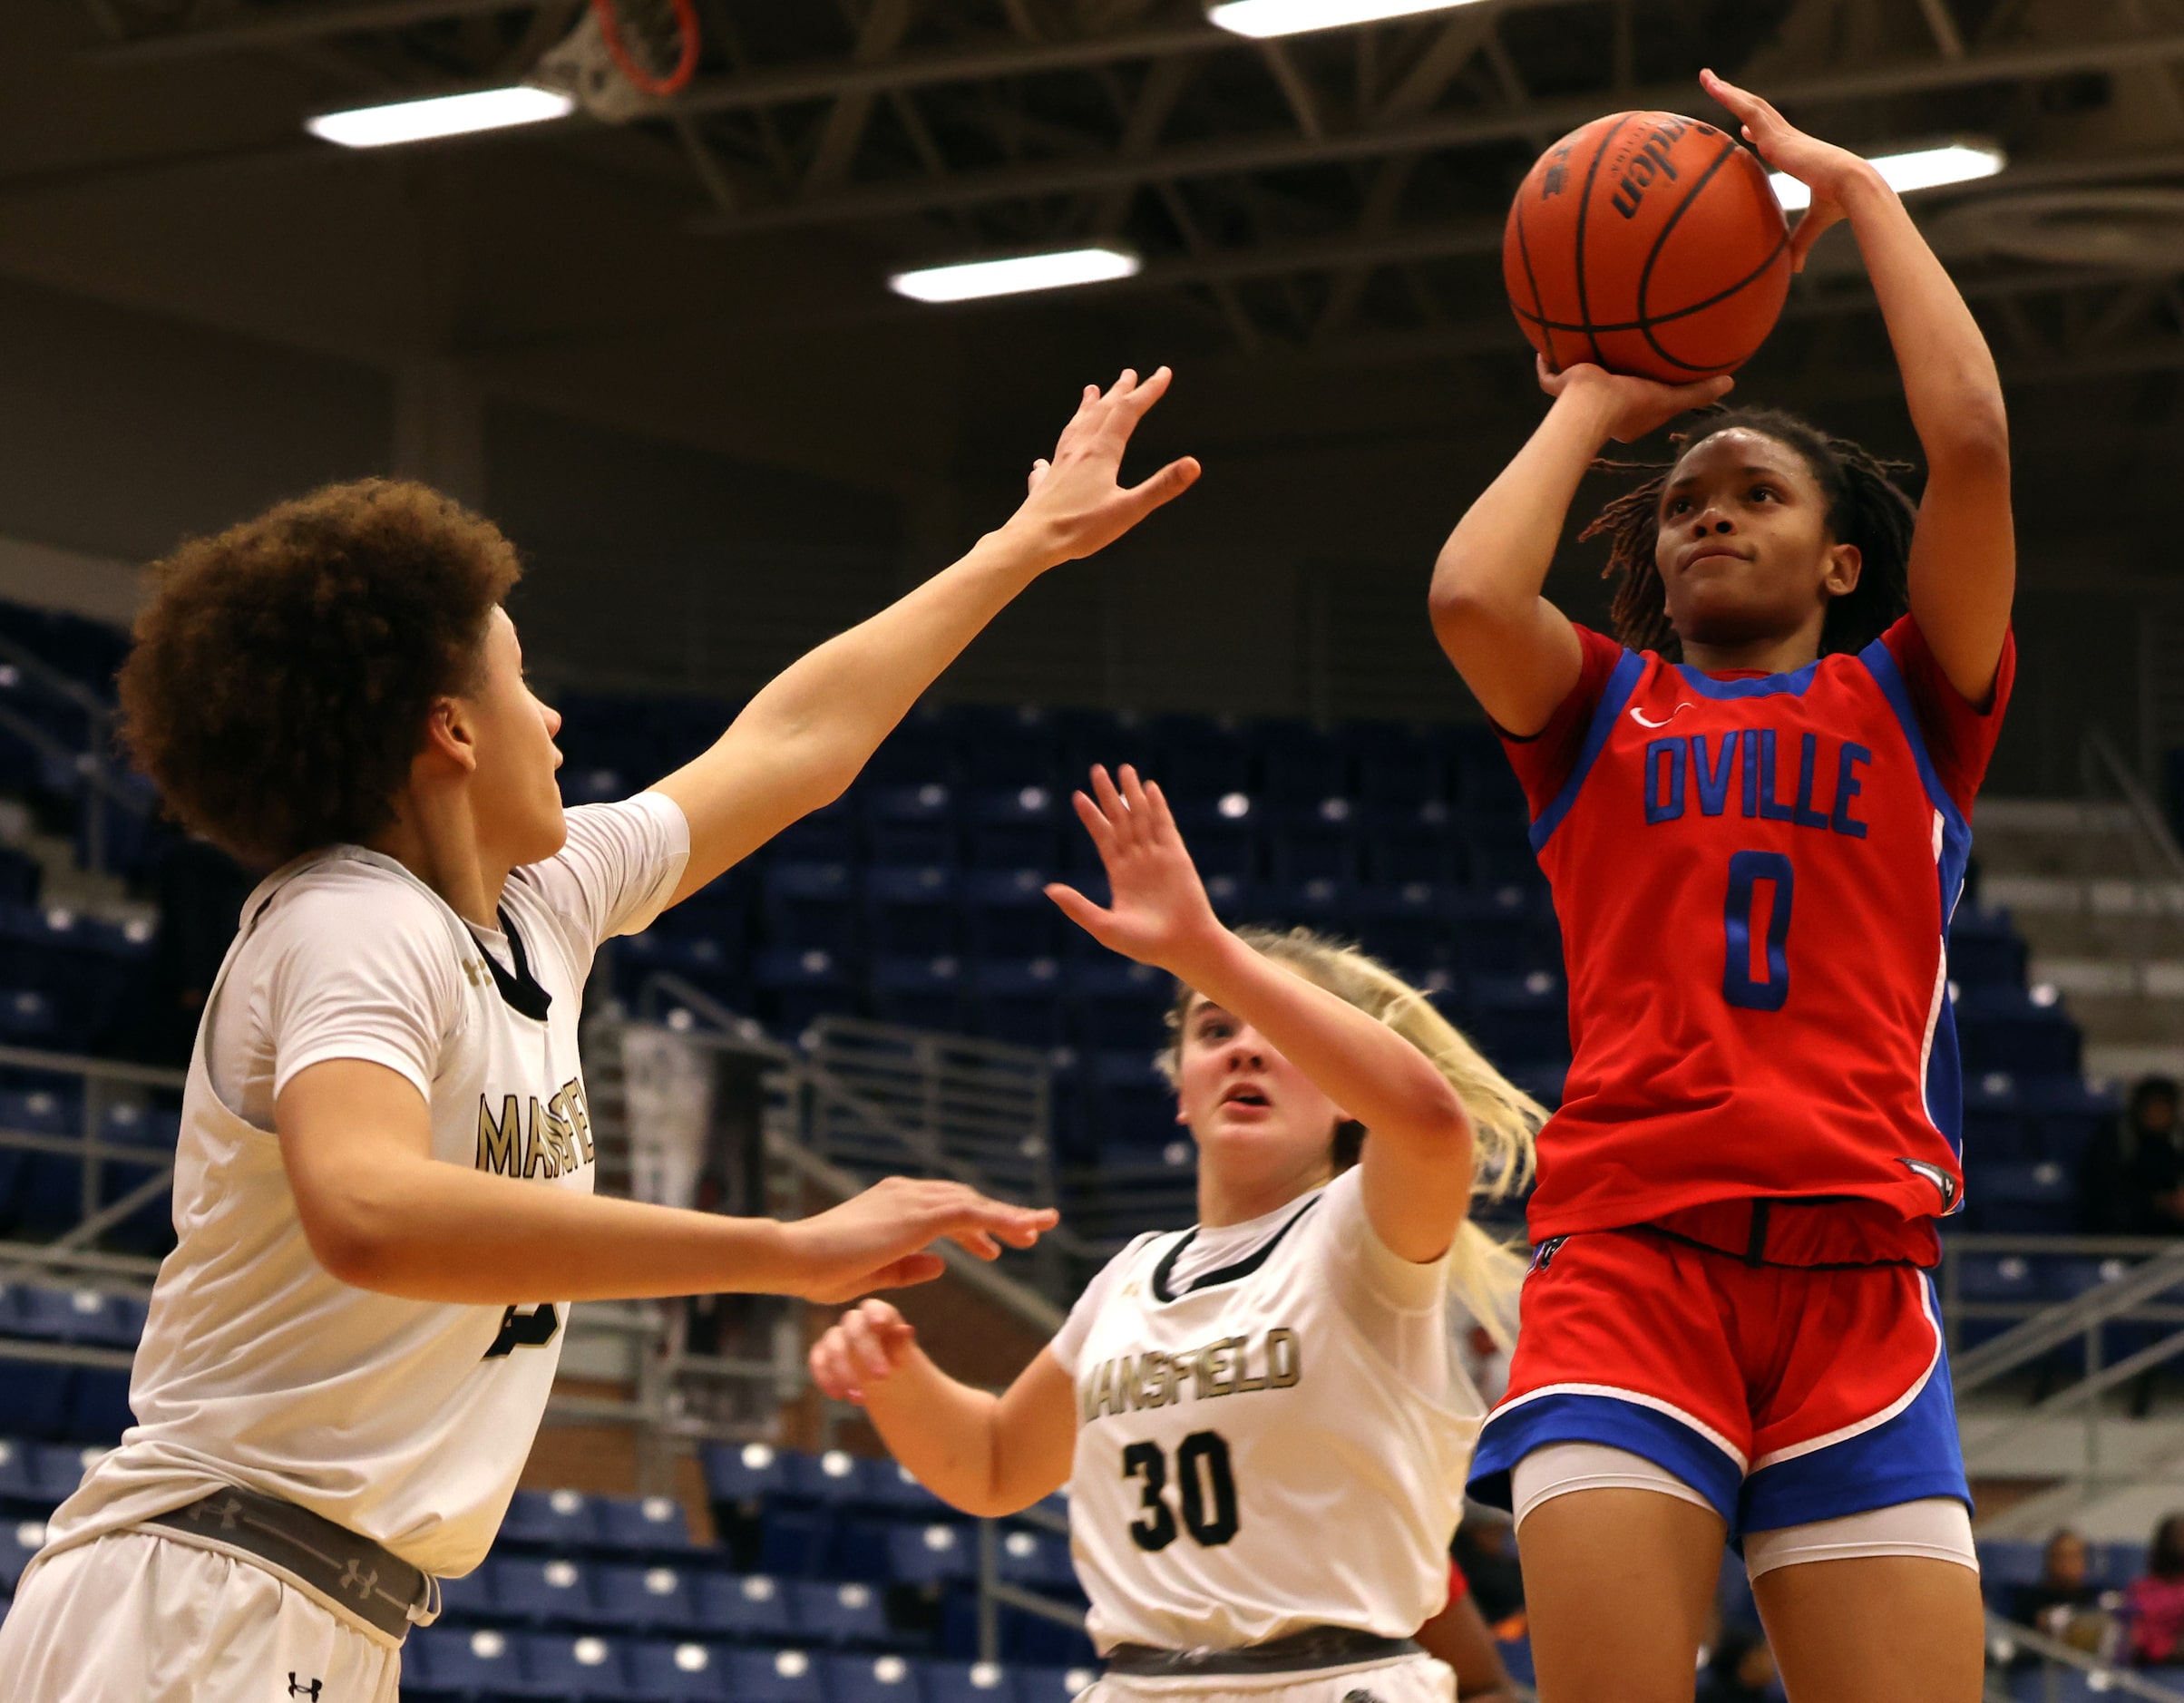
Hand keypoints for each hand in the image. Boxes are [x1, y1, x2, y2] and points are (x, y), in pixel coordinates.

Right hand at [779, 1176, 1057, 1304]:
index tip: (994, 1249)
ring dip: (1009, 1216)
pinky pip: (971, 1214)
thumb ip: (908, 1268)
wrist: (793, 1257)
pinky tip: (1024, 1232)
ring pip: (973, 1204)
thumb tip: (942, 1265)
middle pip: (965, 1200)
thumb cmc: (820, 1270)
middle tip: (1032, 1233)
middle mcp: (904, 1193)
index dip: (974, 1228)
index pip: (944, 1209)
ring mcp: (911, 1200)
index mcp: (891, 1203)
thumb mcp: (873, 1274)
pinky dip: (1002, 1220)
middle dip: (1000, 1217)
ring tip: (1039, 1230)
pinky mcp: (917, 1215)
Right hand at [808, 1297, 918, 1404]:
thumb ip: (902, 1343)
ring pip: (834, 1347)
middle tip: (883, 1377)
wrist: (884, 1377)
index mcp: (877, 1315)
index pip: (873, 1308)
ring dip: (845, 1373)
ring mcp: (836, 1337)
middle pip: (854, 1328)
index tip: (880, 1324)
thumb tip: (906, 1330)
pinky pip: (817, 1361)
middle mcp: (854, 1322)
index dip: (875, 1313)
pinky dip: (826, 1379)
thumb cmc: (896, 1360)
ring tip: (860, 1398)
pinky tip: (838, 1395)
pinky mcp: (822, 1354)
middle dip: (868, 1352)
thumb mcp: (904, 1353)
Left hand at [1005, 368, 1200, 569]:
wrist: (1032, 540)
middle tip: (1128, 374)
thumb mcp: (1129, 510)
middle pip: (1101, 412)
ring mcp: (1059, 465)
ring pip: (1075, 427)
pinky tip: (1045, 459)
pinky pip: (1051, 460)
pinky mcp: (1045, 483)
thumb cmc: (1081, 528)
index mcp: (1101, 452)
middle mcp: (1079, 450)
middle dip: (1118, 392)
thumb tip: (1194, 464)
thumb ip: (1161, 487)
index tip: (1163, 373)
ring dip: (1087, 407)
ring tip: (1090, 391)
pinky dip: (1056, 452)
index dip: (1148, 391)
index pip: (1128, 412)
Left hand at [1045, 764, 1224, 978]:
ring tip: (1124, 768)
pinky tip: (1150, 787)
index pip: (1103, 836)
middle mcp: (1138, 861)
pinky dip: (1157, 806)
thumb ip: (1077, 906)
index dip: (1091, 816)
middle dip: (1108, 795)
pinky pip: (1165, 825)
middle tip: (1097, 769)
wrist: (1184, 947)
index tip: (1079, 796)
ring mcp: (1158, 856)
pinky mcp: (1176, 856)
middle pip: (1120, 819)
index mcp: (1120, 875)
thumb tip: (1048, 889)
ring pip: (1141, 816)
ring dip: (1132, 793)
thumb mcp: (1104, 927)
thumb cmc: (1146, 944)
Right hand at [1539, 355, 1731, 443]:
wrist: (1593, 403)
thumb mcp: (1671, 399)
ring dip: (1581, 368)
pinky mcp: (1560, 386)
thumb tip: (1731, 382)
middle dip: (1611, 378)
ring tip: (1586, 345)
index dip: (1644, 391)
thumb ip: (1698, 393)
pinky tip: (1545, 346)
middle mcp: (1600, 410)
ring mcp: (1576, 399)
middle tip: (1621, 359)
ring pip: (1577, 382)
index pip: (1637, 403)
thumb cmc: (1632, 404)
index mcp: (1624, 418)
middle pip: (1606, 391)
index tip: (1650, 378)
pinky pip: (1550, 375)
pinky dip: (1546, 363)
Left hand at [1701, 67, 1875, 271]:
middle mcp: (1788, 138)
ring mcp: (1782, 133)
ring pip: (1750, 104)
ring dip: (1727, 91)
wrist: (1853, 187)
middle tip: (1721, 91)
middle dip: (1740, 102)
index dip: (1759, 132)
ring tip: (1706, 78)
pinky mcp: (1777, 134)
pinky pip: (1747, 108)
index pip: (1773, 139)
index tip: (1746, 131)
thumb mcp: (1814, 224)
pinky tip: (1712, 87)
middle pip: (1759, 113)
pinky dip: (1729, 97)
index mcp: (1797, 154)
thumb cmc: (1840, 205)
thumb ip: (1800, 242)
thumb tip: (1795, 269)